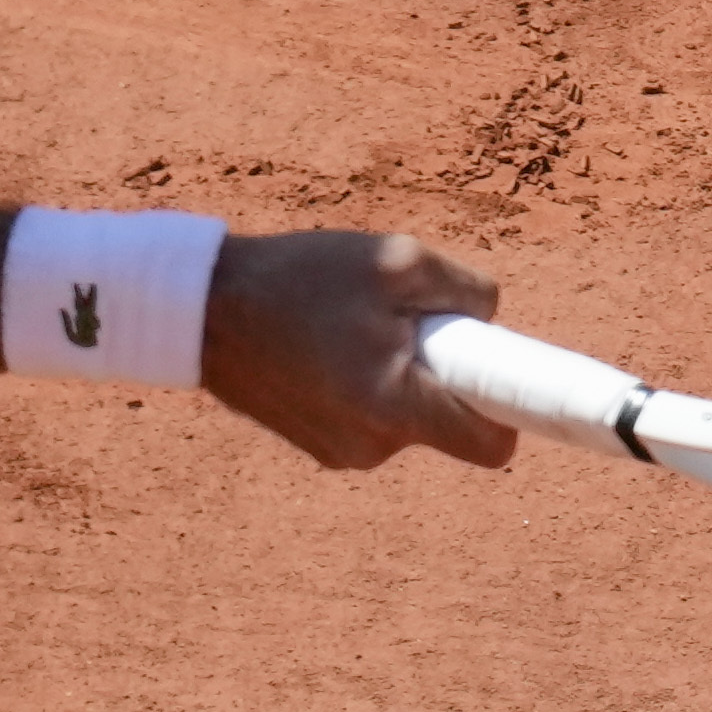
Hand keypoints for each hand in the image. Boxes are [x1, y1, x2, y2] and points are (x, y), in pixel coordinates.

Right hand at [204, 226, 513, 470]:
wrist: (202, 309)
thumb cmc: (300, 279)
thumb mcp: (397, 260)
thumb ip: (465, 291)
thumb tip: (490, 319)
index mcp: (396, 407)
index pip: (492, 446)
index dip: (509, 410)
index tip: (503, 376)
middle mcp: (373, 446)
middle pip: (448, 423)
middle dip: (443, 376)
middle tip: (404, 322)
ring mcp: (342, 452)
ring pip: (407, 418)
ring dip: (400, 376)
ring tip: (351, 327)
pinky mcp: (318, 445)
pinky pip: (372, 418)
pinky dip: (367, 385)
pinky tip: (327, 345)